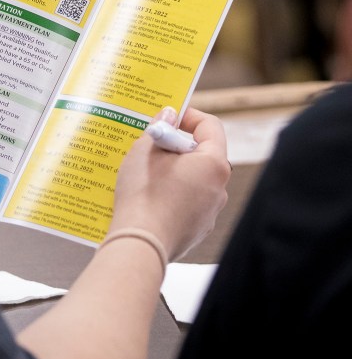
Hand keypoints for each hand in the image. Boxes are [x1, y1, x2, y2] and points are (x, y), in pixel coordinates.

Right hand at [110, 106, 230, 260]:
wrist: (140, 244)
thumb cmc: (143, 194)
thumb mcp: (144, 150)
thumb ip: (159, 127)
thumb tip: (169, 114)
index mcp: (213, 164)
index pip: (210, 126)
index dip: (188, 116)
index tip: (168, 117)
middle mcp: (219, 188)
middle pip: (202, 154)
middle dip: (177, 146)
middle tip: (150, 145)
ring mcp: (211, 212)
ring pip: (194, 180)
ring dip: (173, 172)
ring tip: (144, 174)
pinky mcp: (197, 230)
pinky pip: (187, 203)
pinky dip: (171, 196)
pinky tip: (148, 198)